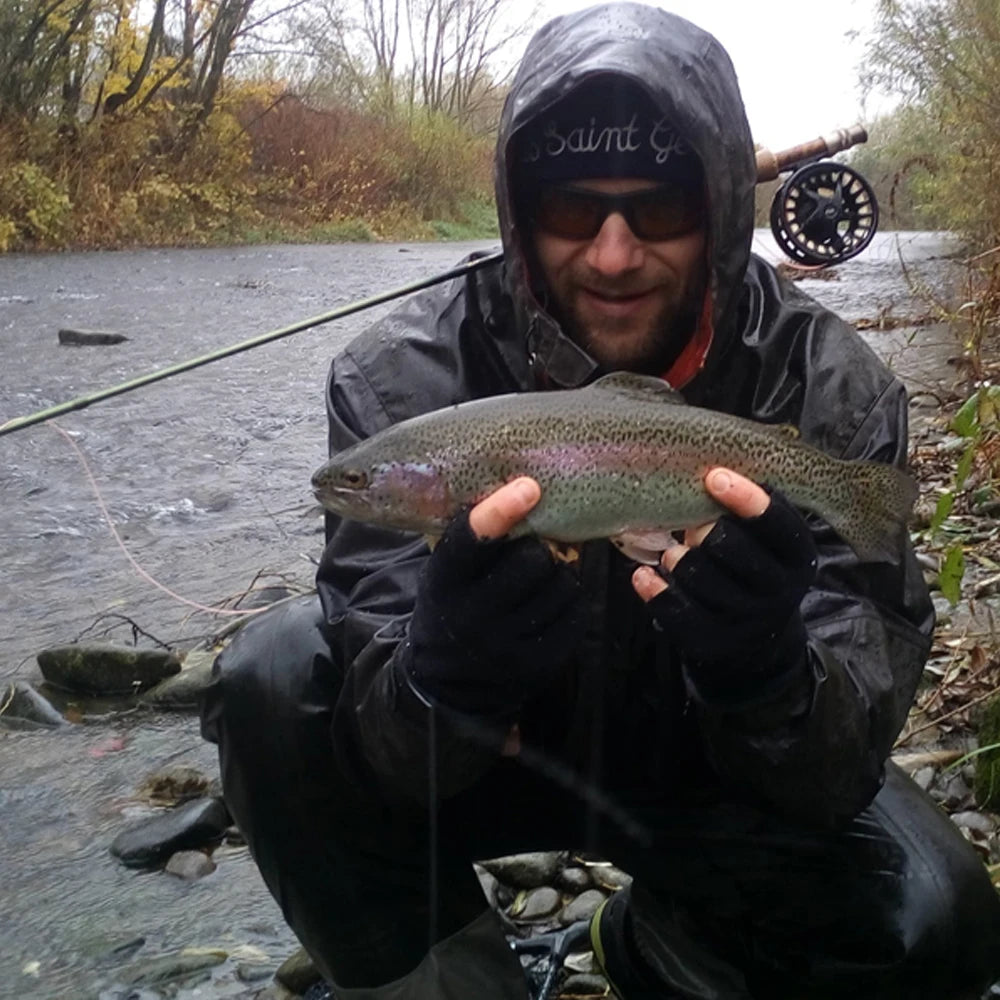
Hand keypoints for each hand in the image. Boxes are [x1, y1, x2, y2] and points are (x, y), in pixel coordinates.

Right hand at [403, 477, 584, 720]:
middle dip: (540, 546)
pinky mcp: (538, 662)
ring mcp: (506, 644)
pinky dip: (571, 598)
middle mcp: (472, 616)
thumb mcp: (446, 573)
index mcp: (444, 583)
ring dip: (560, 571)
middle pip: (531, 560)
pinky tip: (553, 599)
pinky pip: (575, 612)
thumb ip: (473, 539)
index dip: (500, 512)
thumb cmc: (453, 605)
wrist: (448, 680)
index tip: (527, 488)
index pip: (471, 542)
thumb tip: (524, 490)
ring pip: (560, 584)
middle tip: (535, 547)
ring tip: (543, 575)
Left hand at [633, 468, 817, 700]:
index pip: (777, 522)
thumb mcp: (771, 542)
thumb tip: (707, 465)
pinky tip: (644, 574)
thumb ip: (750, 508)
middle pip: (729, 545)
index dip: (746, 498)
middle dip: (701, 529)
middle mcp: (778, 589)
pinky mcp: (711, 640)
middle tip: (693, 526)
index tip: (715, 476)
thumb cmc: (756, 569)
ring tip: (676, 554)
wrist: (758, 644)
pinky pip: (673, 609)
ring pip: (696, 575)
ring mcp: (745, 619)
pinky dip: (654, 588)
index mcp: (798, 555)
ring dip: (677, 558)